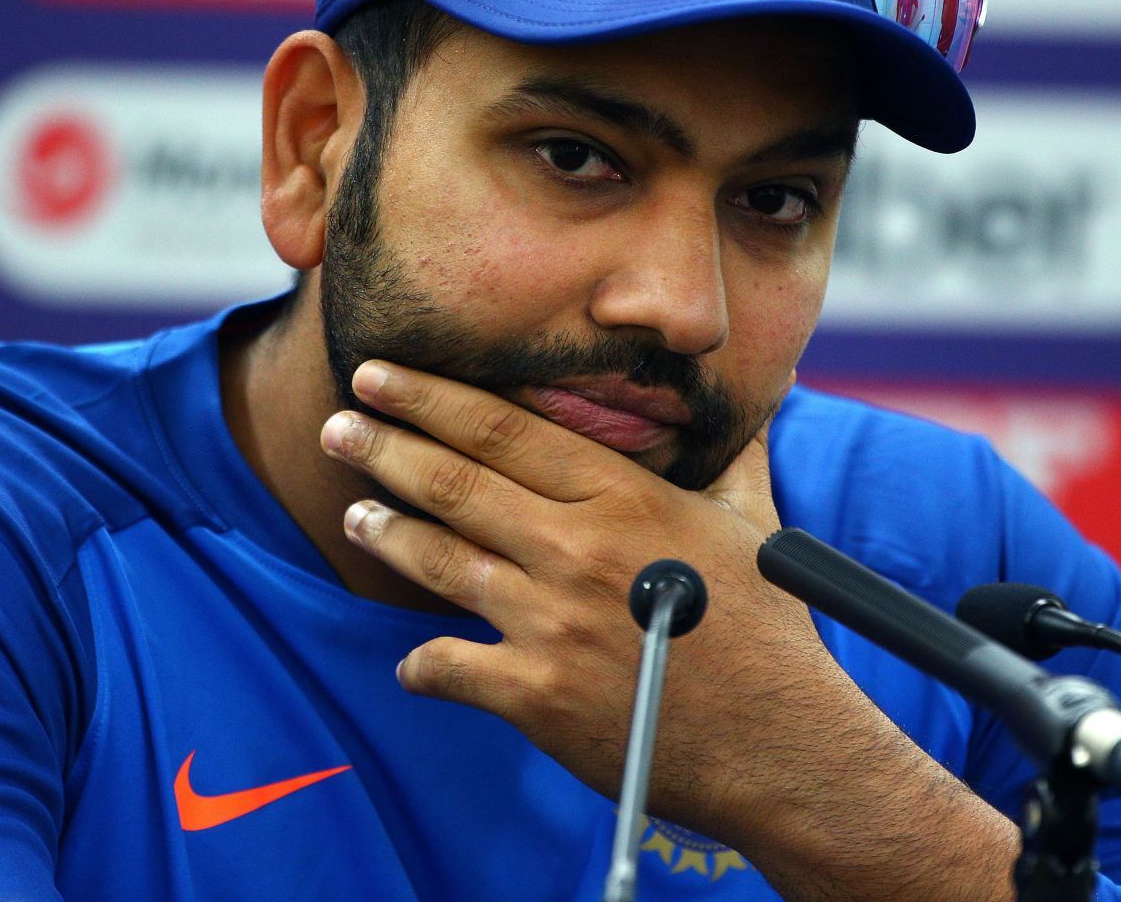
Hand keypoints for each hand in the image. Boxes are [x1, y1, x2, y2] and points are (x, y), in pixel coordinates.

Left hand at [319, 360, 894, 851]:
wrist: (782, 745)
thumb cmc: (768, 627)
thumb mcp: (752, 518)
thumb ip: (735, 449)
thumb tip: (773, 381)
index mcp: (622, 496)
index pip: (503, 429)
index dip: (431, 397)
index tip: (380, 374)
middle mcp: (577, 548)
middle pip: (455, 482)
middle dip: (384, 449)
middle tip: (338, 426)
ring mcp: (551, 622)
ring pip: (441, 562)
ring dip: (388, 534)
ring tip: (355, 516)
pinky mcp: (536, 693)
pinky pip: (450, 667)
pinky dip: (422, 665)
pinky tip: (411, 661)